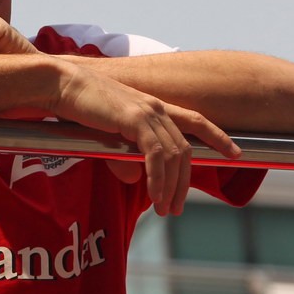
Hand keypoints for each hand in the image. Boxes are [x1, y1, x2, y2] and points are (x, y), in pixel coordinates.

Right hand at [52, 61, 240, 215]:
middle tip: (175, 208)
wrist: (58, 84)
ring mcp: (147, 112)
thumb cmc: (75, 106)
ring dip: (171, 186)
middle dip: (184, 182)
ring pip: (174, 156)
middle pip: (185, 149)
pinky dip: (158, 179)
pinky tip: (153, 195)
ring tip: (164, 209)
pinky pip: (156, 156)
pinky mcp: (134, 119)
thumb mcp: (103, 135)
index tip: (234, 154)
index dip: (217, 136)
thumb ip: (121, 157)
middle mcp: (155, 107)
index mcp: (150, 106)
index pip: (194, 120)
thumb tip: (132, 179)